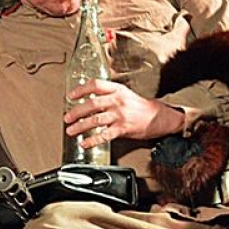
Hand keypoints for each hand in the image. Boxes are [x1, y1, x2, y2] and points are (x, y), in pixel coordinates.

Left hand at [64, 79, 185, 147]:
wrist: (160, 117)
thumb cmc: (143, 108)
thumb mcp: (126, 95)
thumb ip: (110, 96)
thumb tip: (91, 102)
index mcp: (118, 90)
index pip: (95, 85)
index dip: (81, 90)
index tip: (71, 96)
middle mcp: (118, 101)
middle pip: (92, 104)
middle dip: (76, 111)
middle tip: (67, 117)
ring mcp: (120, 115)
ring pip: (95, 120)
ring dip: (80, 126)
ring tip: (71, 130)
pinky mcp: (123, 129)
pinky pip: (104, 135)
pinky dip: (92, 140)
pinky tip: (85, 143)